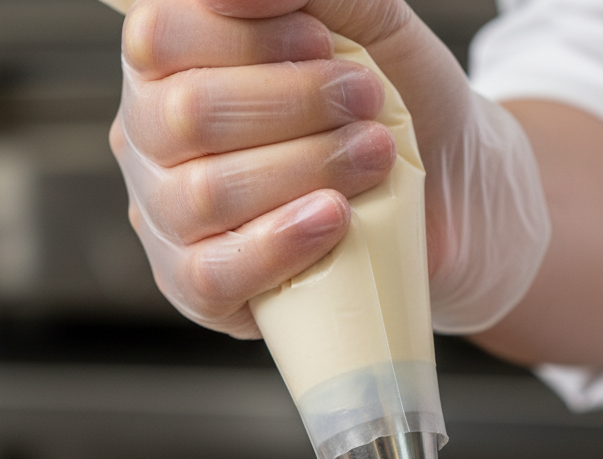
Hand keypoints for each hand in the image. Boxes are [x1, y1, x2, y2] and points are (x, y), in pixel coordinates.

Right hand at [111, 0, 548, 337]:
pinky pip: (212, 274)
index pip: (161, 36)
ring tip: (376, 157)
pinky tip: (333, 219)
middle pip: (186, 115)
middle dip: (293, 104)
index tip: (324, 41)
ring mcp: (170, 220)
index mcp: (173, 63)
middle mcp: (155, 139)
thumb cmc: (386, 110)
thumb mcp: (368, 25)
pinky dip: (278, 244)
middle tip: (367, 102)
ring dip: (303, 168)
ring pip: (203, 196)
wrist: (447, 203)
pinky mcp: (201, 289)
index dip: (245, 36)